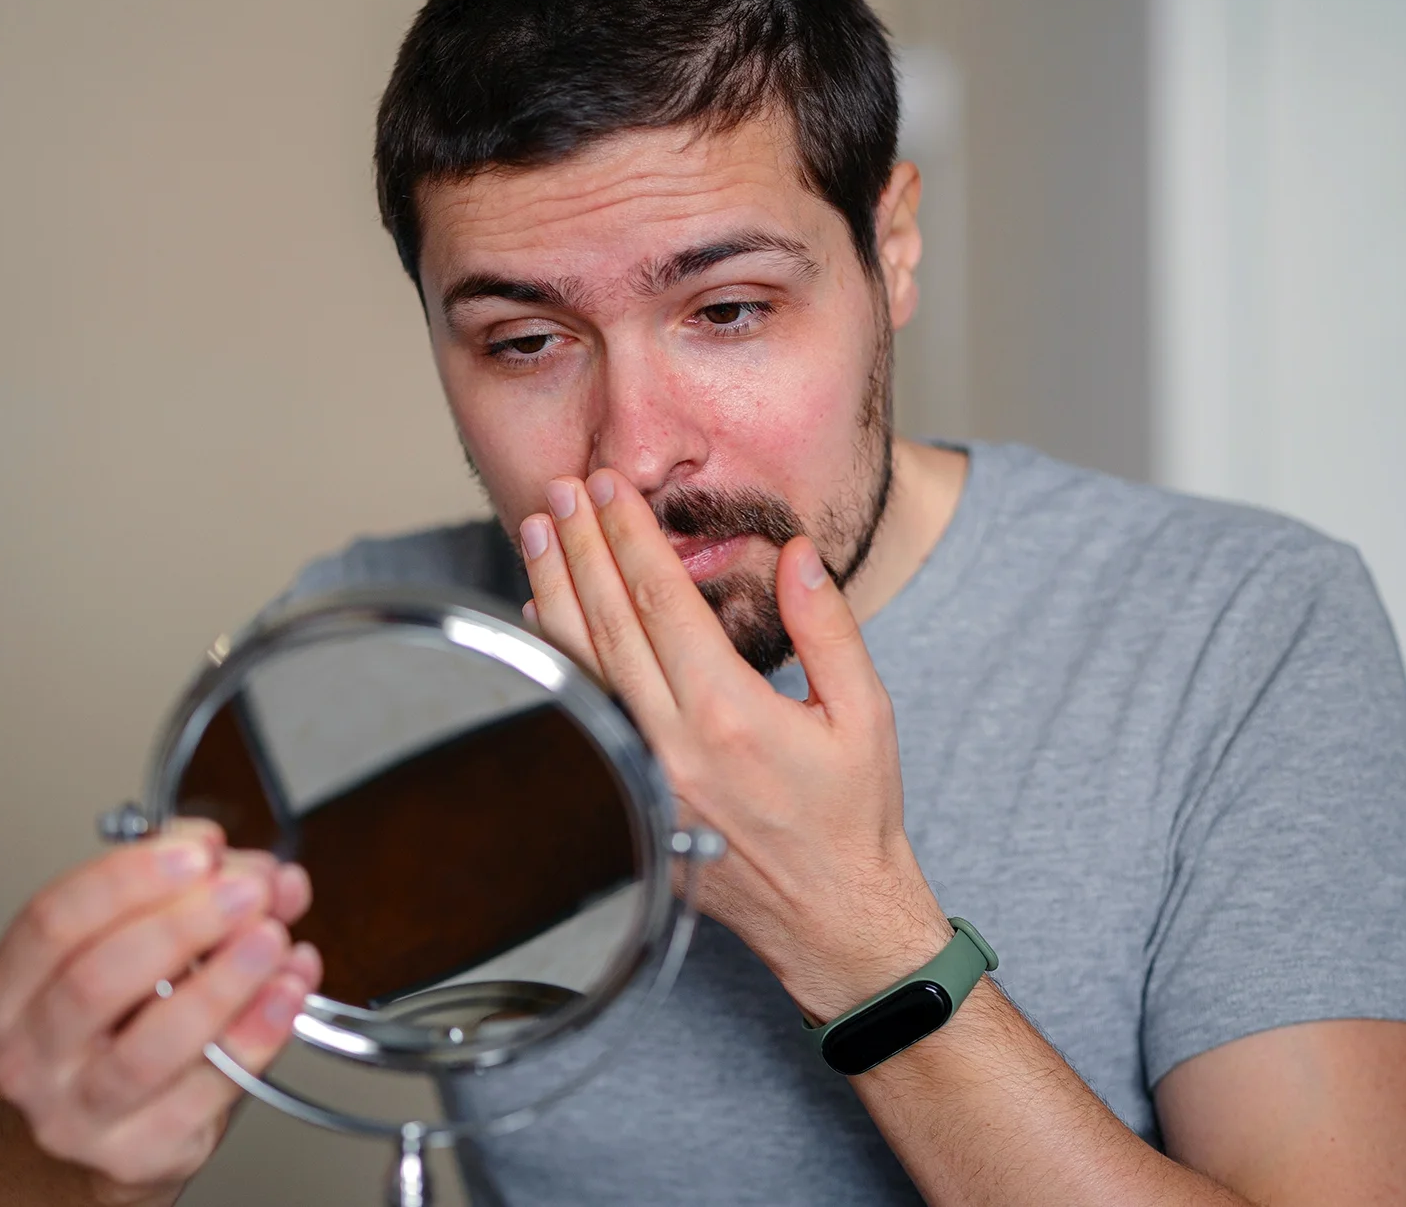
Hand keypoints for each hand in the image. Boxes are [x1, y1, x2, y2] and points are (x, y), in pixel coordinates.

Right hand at [0, 820, 324, 1201]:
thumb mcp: (136, 948)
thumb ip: (198, 895)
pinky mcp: (136, 1152)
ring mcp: (77, 1111)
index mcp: (12, 986)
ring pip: (149, 1046)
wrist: (100, 1136)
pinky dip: (255, 1035)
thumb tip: (263, 872)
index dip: (130, 876)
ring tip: (271, 939)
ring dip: (223, 983)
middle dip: (184, 923)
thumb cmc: (116, 1030)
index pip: (54, 919)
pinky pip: (204, 1092)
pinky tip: (286, 994)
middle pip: (98, 978)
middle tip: (249, 891)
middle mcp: (31, 1052)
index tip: (199, 851)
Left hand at [517, 470, 949, 1018]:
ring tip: (540, 531)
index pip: (662, 602)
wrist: (832, 917)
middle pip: (609, 623)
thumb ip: (826, 626)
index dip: (631, 537)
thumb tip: (795, 554)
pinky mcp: (629, 798)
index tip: (613, 488)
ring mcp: (642, 776)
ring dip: (555, 592)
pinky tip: (543, 616)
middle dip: (583, 546)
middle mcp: (674, 744)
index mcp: (731, 714)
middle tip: (565, 488)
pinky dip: (559, 657)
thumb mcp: (865, 711)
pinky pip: (583, 711)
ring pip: (582, 666)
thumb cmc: (853, 816)